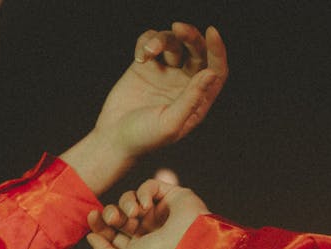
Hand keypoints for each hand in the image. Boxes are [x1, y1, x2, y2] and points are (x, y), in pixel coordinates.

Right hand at [61, 23, 226, 193]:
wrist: (113, 138)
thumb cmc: (144, 138)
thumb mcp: (170, 123)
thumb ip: (192, 99)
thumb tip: (211, 74)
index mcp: (197, 101)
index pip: (216, 70)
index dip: (217, 51)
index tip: (211, 32)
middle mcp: (184, 85)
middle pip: (197, 51)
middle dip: (191, 36)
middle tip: (178, 28)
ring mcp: (165, 74)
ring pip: (173, 42)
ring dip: (162, 39)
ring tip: (148, 52)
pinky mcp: (146, 66)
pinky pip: (151, 42)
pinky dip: (146, 42)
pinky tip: (140, 57)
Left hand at [86, 177, 208, 248]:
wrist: (186, 242)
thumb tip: (91, 237)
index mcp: (137, 248)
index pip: (111, 233)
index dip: (99, 224)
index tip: (92, 216)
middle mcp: (148, 230)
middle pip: (118, 214)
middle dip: (111, 214)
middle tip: (115, 218)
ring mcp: (159, 213)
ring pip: (130, 199)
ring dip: (126, 203)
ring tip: (135, 213)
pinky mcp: (171, 196)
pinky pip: (148, 186)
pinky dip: (143, 192)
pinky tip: (147, 205)